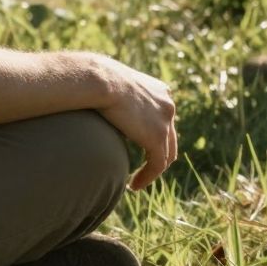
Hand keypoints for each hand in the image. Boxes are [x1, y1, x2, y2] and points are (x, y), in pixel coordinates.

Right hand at [95, 58, 178, 191]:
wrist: (100, 80)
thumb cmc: (97, 80)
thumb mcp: (115, 88)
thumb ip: (119, 100)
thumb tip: (108, 108)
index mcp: (160, 91)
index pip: (164, 120)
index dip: (154, 137)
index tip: (139, 149)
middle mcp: (168, 105)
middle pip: (170, 139)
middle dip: (157, 156)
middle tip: (142, 170)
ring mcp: (165, 122)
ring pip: (166, 155)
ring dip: (152, 171)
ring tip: (135, 182)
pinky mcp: (157, 137)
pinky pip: (157, 165)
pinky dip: (147, 177)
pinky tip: (133, 185)